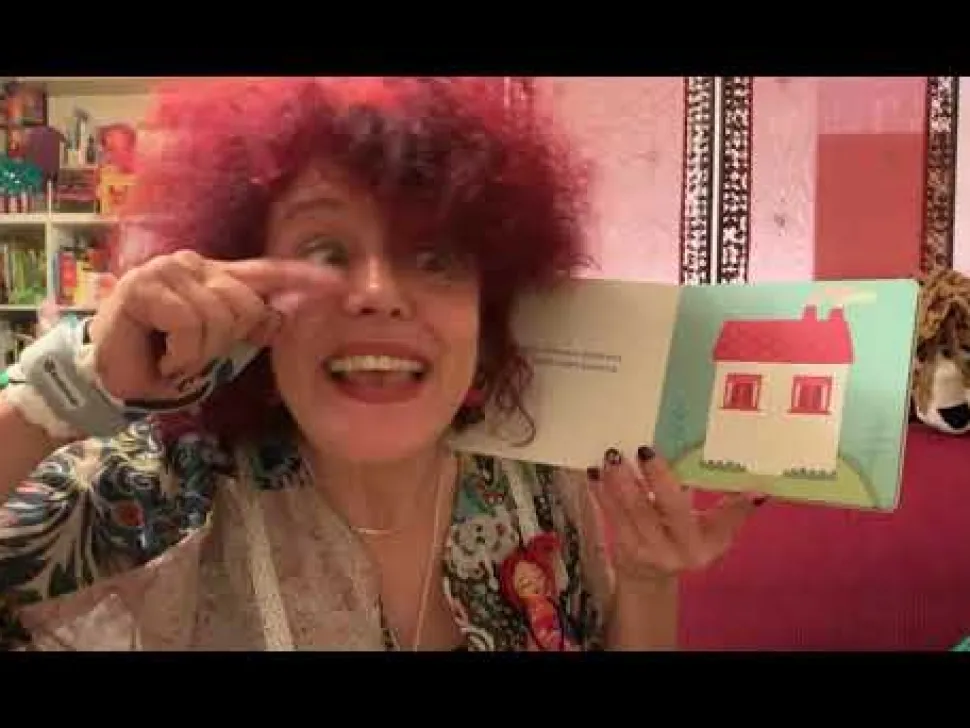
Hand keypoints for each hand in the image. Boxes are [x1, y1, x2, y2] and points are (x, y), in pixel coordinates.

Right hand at [88, 250, 340, 402]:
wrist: (115, 380)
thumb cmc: (164, 362)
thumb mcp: (217, 348)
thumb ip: (247, 328)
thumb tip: (282, 317)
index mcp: (214, 276)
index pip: (265, 272)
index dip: (302, 278)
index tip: (340, 285)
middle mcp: (194, 265)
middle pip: (246, 305)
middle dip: (224, 342)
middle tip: (192, 355)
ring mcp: (168, 270)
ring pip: (220, 317)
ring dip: (199, 353)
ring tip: (174, 356)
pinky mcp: (146, 285)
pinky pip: (191, 325)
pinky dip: (181, 354)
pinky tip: (160, 355)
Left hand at [588, 445, 764, 582]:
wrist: (651, 577)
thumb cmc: (687, 541)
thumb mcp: (714, 531)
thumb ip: (732, 510)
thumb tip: (761, 491)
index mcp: (706, 545)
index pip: (720, 518)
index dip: (728, 503)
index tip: (729, 477)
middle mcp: (678, 552)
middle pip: (667, 510)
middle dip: (655, 479)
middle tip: (644, 449)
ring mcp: (648, 552)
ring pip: (634, 512)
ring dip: (621, 481)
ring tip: (614, 455)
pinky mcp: (623, 548)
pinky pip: (611, 516)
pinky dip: (602, 492)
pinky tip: (595, 472)